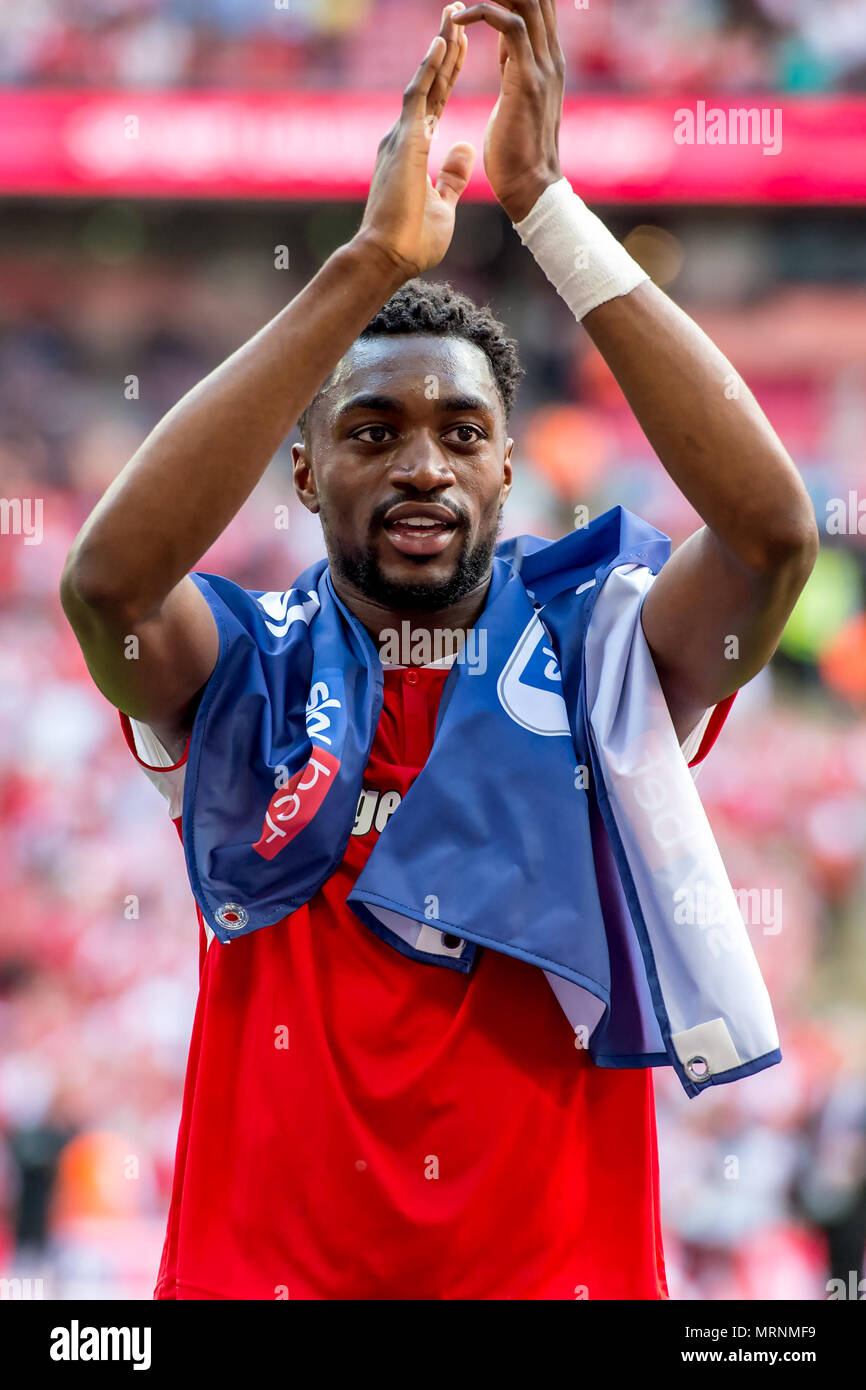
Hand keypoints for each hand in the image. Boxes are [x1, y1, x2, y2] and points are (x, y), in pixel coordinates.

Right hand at [357, 4, 474, 278]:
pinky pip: (418, 96)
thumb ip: (452, 177)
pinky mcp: (403, 142)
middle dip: (446, 49)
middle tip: (458, 14)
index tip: (462, 45)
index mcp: (414, 150)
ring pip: (424, 82)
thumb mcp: (442, 205)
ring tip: (453, 16)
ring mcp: (401, 137)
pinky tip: (443, 42)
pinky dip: (431, 68)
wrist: (387, 259)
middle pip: (430, 83)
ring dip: (440, 48)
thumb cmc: (410, 243)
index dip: (448, 72)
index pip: (435, 101)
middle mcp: (404, 137)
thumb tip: (465, 150)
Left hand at [454, 0, 563, 221]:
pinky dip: (483, 14)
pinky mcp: (528, 80)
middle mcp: (552, 57)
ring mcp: (543, 67)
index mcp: (549, 60)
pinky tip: (458, 20)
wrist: (531, 188)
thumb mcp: (518, 95)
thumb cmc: (518, 153)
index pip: (539, 6)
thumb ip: (515, 65)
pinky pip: (510, 27)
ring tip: (460, 1)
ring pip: (526, 2)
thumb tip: (504, 45)